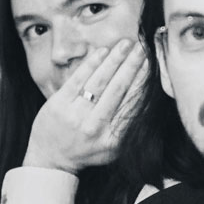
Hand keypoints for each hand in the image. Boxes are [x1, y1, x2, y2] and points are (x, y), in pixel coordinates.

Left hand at [20, 40, 147, 173]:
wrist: (51, 159)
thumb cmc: (86, 150)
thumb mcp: (113, 147)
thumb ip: (127, 124)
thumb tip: (145, 93)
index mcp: (113, 140)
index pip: (133, 105)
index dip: (143, 82)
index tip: (153, 64)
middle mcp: (94, 128)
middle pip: (118, 89)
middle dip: (132, 65)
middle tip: (143, 48)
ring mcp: (75, 116)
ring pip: (99, 82)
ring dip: (114, 60)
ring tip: (126, 44)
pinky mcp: (58, 105)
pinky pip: (78, 79)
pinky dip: (91, 64)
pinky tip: (103, 51)